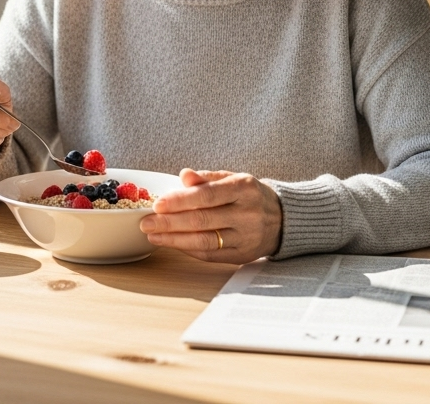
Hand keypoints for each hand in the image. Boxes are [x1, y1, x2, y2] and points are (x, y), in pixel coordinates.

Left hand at [139, 169, 282, 263]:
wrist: (282, 219)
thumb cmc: (248, 195)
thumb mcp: (232, 179)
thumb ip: (206, 178)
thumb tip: (184, 175)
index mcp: (244, 189)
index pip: (207, 196)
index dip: (180, 201)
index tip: (158, 204)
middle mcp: (247, 214)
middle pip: (202, 221)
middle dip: (170, 223)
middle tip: (146, 223)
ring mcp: (247, 237)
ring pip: (205, 241)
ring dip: (174, 240)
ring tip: (153, 235)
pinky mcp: (243, 255)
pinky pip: (211, 255)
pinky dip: (188, 249)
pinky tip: (172, 243)